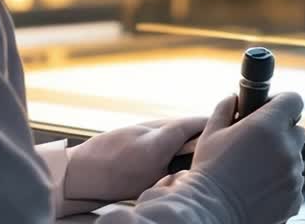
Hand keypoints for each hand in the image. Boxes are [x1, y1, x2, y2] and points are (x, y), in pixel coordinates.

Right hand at [63, 116, 206, 204]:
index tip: (220, 111)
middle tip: (216, 124)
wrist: (84, 178)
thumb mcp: (138, 130)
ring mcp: (161, 184)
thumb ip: (167, 127)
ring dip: (194, 153)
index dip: (204, 120)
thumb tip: (191, 125)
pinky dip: (180, 164)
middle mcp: (163, 170)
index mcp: (157, 150)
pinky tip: (180, 157)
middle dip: (204, 139)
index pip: (191, 129)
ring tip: (198, 141)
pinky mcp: (158, 192)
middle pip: (195, 151)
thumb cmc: (107, 149)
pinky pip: (176, 173)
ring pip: (187, 164)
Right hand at [188, 92, 304, 222]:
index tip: (271, 109)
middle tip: (258, 144)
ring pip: (295, 158)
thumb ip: (225, 109)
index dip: (281, 103)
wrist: (212, 213)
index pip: (293, 100)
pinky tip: (260, 187)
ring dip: (280, 160)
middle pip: (296, 130)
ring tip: (254, 170)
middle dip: (281, 133)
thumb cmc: (209, 174)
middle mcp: (286, 149)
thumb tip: (233, 99)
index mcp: (267, 126)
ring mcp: (293, 175)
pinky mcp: (295, 197)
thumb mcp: (211, 133)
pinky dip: (282, 183)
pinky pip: (294, 182)